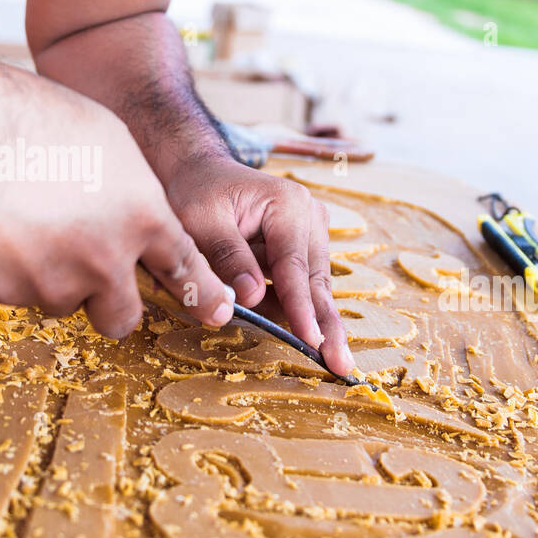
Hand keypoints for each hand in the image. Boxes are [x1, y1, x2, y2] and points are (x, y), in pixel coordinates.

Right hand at [0, 102, 234, 337]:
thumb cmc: (37, 120)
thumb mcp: (113, 146)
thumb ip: (139, 199)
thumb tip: (149, 234)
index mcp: (143, 220)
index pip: (185, 273)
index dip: (202, 296)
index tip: (217, 312)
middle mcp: (106, 260)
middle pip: (122, 316)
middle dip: (109, 304)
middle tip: (88, 274)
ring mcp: (55, 281)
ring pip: (64, 301)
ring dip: (53, 279)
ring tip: (30, 223)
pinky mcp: (7, 291)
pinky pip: (17, 293)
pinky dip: (11, 271)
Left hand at [164, 157, 354, 375]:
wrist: (200, 173)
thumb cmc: (197, 193)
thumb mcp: (199, 220)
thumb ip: (227, 257)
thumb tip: (252, 297)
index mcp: (288, 205)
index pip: (295, 268)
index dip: (302, 309)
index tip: (311, 341)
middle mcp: (310, 216)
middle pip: (317, 281)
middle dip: (327, 325)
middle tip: (341, 364)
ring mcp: (312, 231)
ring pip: (317, 287)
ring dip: (321, 323)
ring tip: (336, 359)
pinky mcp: (306, 246)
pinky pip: (306, 285)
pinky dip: (307, 311)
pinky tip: (318, 339)